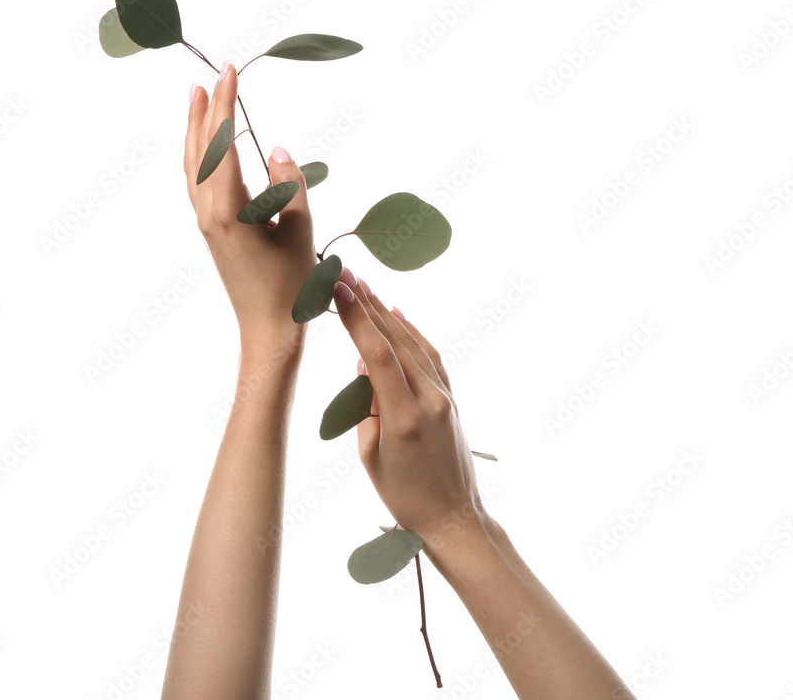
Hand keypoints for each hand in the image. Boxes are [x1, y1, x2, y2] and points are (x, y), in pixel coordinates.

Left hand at [184, 63, 317, 356]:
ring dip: (195, 130)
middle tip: (208, 74)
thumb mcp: (301, 230)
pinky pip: (198, 182)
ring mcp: (206, 222)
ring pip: (193, 165)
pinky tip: (207, 147)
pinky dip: (200, 156)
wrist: (268, 330)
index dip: (226, 104)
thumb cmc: (290, 285)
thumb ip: (292, 185)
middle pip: (199, 150)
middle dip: (204, 110)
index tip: (229, 71)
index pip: (223, 144)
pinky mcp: (212, 230)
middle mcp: (208, 213)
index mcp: (228, 210)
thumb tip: (278, 150)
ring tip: (196, 98)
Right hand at [331, 270, 490, 555]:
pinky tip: (397, 315)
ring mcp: (444, 396)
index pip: (377, 353)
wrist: (454, 517)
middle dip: (368, 304)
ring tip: (365, 288)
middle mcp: (429, 399)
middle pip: (396, 339)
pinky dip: (411, 332)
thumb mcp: (371, 455)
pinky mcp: (451, 398)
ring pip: (413, 342)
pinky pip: (429, 356)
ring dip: (388, 313)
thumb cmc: (405, 496)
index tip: (338, 289)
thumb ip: (366, 404)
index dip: (356, 318)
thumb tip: (365, 362)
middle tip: (346, 275)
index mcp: (404, 417)